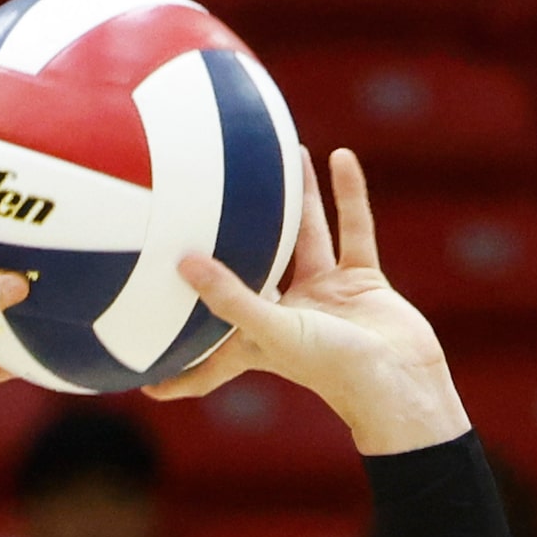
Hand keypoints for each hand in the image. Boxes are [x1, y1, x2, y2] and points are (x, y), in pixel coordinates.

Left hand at [145, 149, 468, 456]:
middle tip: (209, 199)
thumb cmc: (332, 369)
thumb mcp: (272, 331)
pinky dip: (348, 194)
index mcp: (257, 338)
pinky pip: (353, 228)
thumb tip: (183, 263)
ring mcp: (327, 295)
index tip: (136, 354)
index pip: (208, 346)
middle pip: (255, 266)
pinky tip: (339, 156)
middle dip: (238, 236)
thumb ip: (230, 297)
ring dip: (297, 199)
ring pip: (306, 236)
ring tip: (281, 154)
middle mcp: (288, 313)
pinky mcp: (363, 281)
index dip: (177, 355)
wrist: (400, 382)